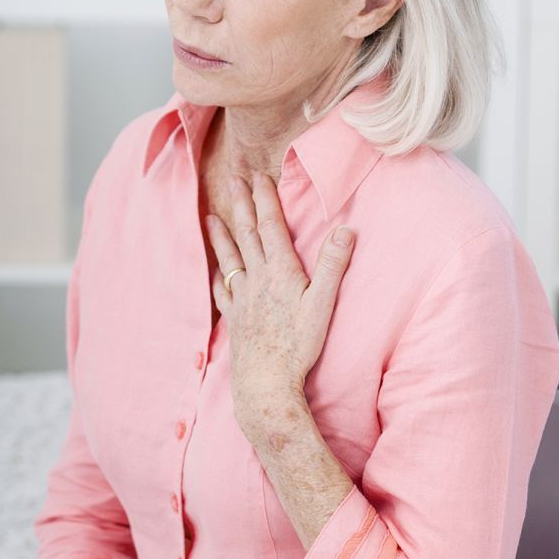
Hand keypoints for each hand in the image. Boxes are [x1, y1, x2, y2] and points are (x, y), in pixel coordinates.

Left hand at [205, 170, 354, 407]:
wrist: (266, 382)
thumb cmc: (298, 346)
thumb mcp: (323, 304)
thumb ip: (334, 265)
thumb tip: (346, 229)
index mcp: (280, 272)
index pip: (271, 227)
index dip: (265, 200)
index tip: (258, 176)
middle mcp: (257, 280)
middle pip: (247, 235)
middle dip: (241, 205)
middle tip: (233, 180)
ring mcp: (242, 299)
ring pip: (230, 258)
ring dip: (222, 235)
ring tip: (212, 216)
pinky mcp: (235, 319)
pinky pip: (223, 290)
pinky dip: (219, 275)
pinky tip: (217, 271)